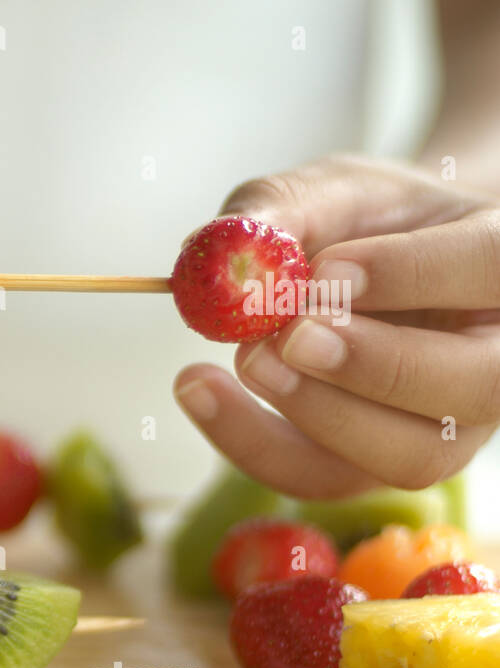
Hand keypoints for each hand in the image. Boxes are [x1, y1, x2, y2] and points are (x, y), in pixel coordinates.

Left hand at [174, 154, 499, 497]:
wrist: (371, 269)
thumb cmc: (366, 224)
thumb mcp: (329, 190)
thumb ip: (281, 206)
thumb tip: (226, 249)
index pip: (492, 270)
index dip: (411, 274)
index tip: (324, 271)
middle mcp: (497, 358)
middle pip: (474, 386)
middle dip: (374, 366)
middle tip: (287, 337)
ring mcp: (448, 426)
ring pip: (408, 455)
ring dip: (316, 413)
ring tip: (245, 358)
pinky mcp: (374, 464)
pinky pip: (325, 477)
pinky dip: (252, 441)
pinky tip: (198, 388)